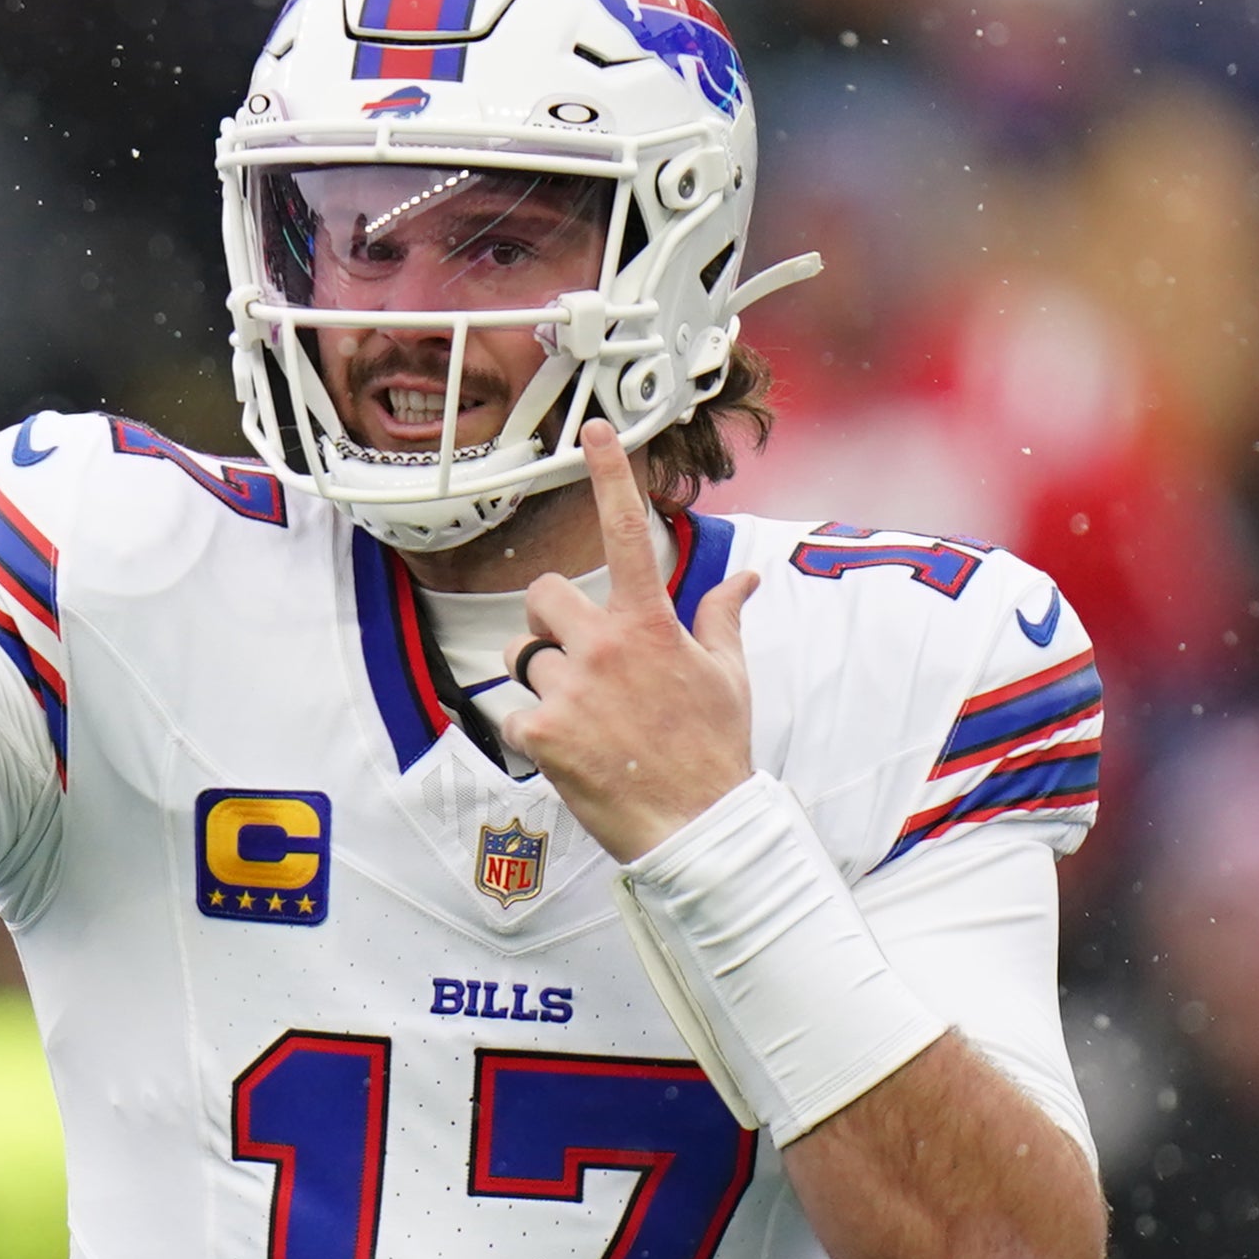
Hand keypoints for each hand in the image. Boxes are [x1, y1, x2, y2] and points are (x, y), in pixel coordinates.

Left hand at [507, 424, 756, 862]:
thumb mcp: (729, 677)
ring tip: (581, 716)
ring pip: (519, 654)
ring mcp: (568, 689)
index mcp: (651, 624)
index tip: (593, 430)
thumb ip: (723, 617)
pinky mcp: (539, 732)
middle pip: (542, 596)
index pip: (624, 532)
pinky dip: (533, 732)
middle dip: (550, 622)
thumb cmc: (715, 750)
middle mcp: (604, 646)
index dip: (610, 475)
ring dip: (539, 678)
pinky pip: (513, 711)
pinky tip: (570, 753)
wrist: (696, 828)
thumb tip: (746, 575)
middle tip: (579, 660)